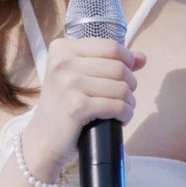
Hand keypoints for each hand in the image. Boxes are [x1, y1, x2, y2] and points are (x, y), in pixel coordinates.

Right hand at [26, 38, 145, 172]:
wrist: (42, 140)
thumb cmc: (62, 105)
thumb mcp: (79, 75)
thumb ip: (108, 62)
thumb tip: (142, 57)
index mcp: (62, 48)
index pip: (110, 46)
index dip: (127, 59)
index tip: (128, 72)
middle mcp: (63, 62)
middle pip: (118, 66)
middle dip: (130, 83)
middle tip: (125, 95)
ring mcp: (68, 83)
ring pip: (121, 86)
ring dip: (129, 101)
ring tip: (123, 108)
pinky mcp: (76, 106)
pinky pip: (116, 105)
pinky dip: (125, 113)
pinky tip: (121, 118)